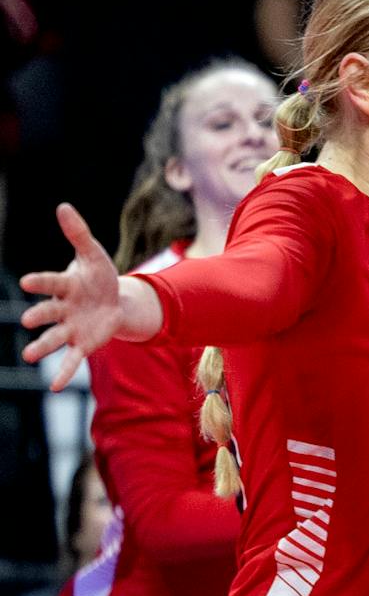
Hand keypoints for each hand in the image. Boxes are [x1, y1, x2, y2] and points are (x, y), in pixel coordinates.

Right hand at [21, 205, 149, 389]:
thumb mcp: (94, 255)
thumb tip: (63, 206)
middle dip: (39, 316)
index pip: (52, 283)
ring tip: (28, 356)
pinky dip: (65, 373)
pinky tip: (54, 388)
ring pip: (54, 338)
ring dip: (42, 347)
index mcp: (66, 285)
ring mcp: (71, 328)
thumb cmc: (99, 276)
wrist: (115, 301)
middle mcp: (63, 309)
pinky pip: (72, 360)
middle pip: (49, 312)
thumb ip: (78, 234)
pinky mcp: (83, 344)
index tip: (26, 282)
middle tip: (27, 321)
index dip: (41, 282)